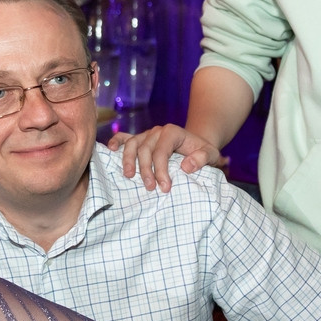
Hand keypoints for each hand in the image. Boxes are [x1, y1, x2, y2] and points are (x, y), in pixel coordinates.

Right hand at [109, 122, 224, 190]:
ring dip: (128, 160)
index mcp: (172, 132)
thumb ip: (202, 159)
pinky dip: (116, 142)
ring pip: (132, 144)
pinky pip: (125, 138)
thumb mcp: (210, 154)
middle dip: (146, 170)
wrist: (196, 146)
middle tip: (150, 188)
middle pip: (145, 149)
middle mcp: (157, 131)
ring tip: (128, 176)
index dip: (161, 170)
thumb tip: (186, 167)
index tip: (165, 187)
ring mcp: (146, 135)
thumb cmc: (202, 152)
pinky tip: (110, 150)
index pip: (162, 151)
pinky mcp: (140, 140)